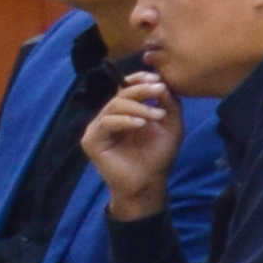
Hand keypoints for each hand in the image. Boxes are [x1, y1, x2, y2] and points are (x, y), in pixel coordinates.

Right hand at [82, 70, 181, 219]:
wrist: (149, 183)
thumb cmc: (158, 156)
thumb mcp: (170, 125)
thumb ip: (169, 104)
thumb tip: (162, 83)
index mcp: (125, 112)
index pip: (126, 88)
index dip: (139, 80)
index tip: (157, 79)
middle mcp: (109, 117)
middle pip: (121, 94)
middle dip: (142, 90)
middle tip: (160, 90)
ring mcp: (98, 128)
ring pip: (114, 106)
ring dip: (138, 107)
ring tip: (157, 115)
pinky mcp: (91, 140)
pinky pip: (106, 123)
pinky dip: (125, 120)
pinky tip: (141, 124)